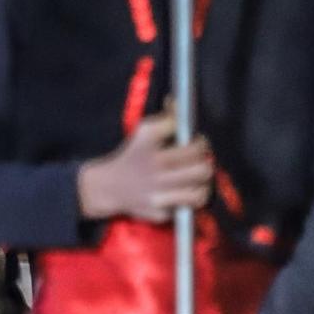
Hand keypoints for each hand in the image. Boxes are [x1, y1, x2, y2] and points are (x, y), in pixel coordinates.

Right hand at [77, 111, 212, 222]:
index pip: (191, 141)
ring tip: (195, 179)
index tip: (196, 141)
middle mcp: (154, 168)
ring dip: (202, 185)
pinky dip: (188, 201)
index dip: (199, 141)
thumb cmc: (132, 157)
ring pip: (201, 191)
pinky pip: (186, 207)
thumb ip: (166, 118)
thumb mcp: (143, 133)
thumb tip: (178, 102)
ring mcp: (157, 192)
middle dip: (205, 163)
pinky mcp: (158, 211)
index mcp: (150, 145)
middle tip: (200, 161)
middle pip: (203, 168)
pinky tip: (182, 193)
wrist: (107, 186)